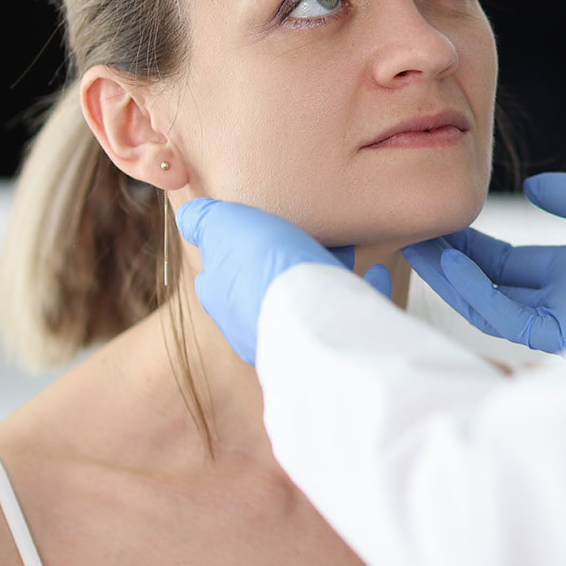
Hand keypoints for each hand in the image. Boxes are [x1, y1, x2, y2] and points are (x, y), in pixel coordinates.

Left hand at [178, 198, 390, 364]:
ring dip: (321, 275)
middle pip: (266, 285)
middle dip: (285, 260)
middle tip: (309, 234)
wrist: (313, 318)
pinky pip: (347, 317)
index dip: (242, 243)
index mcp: (221, 297)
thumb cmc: (268, 269)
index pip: (219, 270)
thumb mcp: (225, 226)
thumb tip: (191, 216)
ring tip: (343, 250)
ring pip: (304, 303)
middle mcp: (250, 325)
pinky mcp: (332, 348)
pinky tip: (375, 274)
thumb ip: (204, 220)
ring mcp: (290, 340)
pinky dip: (360, 293)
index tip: (265, 225)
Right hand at [402, 172, 565, 352]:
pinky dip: (479, 294)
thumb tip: (535, 191)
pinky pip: (513, 321)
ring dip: (454, 279)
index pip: (510, 268)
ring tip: (418, 248)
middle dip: (452, 263)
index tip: (439, 221)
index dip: (472, 246)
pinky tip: (456, 265)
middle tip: (410, 234)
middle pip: (494, 289)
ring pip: (494, 308)